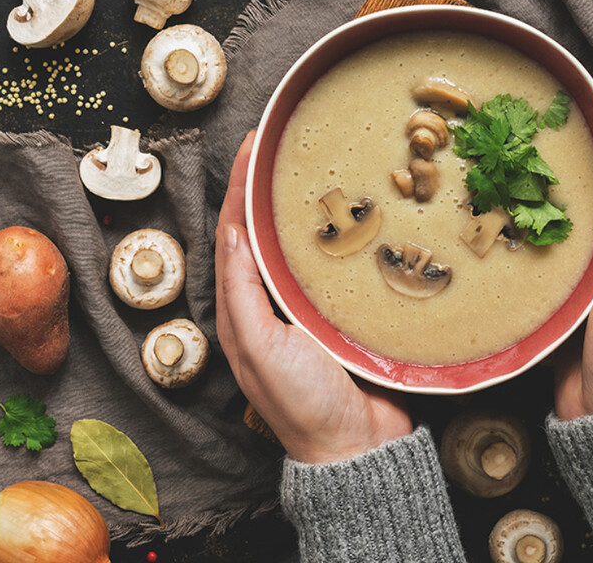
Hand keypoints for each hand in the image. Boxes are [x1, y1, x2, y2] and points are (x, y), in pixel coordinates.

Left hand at [215, 132, 412, 463]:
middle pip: (269, 233)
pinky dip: (344, 238)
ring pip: (306, 246)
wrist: (357, 447)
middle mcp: (271, 304)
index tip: (255, 146)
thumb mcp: (258, 347)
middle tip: (291, 147)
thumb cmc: (302, 404)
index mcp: (241, 310)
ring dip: (311, 208)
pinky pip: (340, 268)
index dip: (241, 188)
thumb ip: (241, 293)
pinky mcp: (344, 316)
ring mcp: (309, 310)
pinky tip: (361, 217)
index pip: (235, 235)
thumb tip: (231, 234)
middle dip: (275, 189)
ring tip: (326, 170)